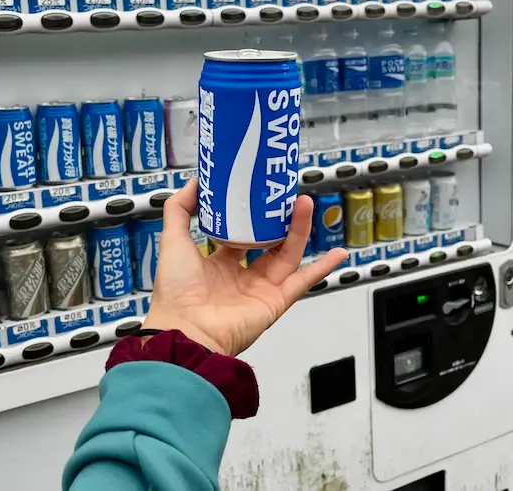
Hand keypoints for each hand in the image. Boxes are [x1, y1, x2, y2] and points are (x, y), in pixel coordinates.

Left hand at [142, 179, 347, 356]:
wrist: (187, 329)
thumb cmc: (175, 291)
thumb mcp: (173, 240)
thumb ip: (179, 210)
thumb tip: (194, 182)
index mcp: (216, 265)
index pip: (239, 235)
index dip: (249, 216)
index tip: (258, 194)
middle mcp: (240, 277)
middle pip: (268, 242)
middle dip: (279, 219)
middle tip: (286, 194)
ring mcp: (260, 290)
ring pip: (287, 254)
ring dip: (299, 229)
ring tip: (305, 203)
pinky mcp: (276, 302)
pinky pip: (304, 282)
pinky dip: (323, 268)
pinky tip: (339, 253)